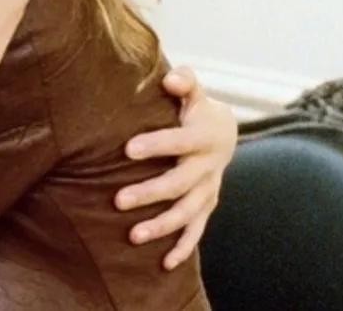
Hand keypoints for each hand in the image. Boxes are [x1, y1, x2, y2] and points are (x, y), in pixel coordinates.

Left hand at [115, 66, 236, 269]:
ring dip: (161, 226)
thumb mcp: (194, 92)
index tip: (127, 149)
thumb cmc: (195, 108)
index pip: (179, 141)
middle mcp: (208, 167)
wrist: (224, 132)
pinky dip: (183, 248)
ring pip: (187, 213)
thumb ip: (184, 81)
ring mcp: (208, 189)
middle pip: (179, 183)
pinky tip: (165, 264)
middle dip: (150, 193)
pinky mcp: (206, 206)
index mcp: (203, 136)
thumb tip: (170, 78)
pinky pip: (196, 231)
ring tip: (133, 235)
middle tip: (118, 200)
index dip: (156, 144)